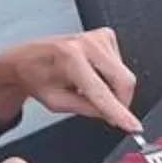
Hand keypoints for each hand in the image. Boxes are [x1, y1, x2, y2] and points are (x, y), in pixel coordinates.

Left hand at [0, 30, 139, 132]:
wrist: (27, 59)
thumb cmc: (36, 77)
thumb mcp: (57, 103)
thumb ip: (88, 109)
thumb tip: (112, 115)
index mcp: (70, 58)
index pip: (103, 93)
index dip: (120, 113)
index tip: (134, 126)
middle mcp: (86, 43)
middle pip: (124, 80)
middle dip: (120, 102)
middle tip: (107, 113)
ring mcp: (98, 37)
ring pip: (124, 75)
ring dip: (113, 89)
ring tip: (87, 88)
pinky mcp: (105, 36)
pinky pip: (121, 65)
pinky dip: (111, 77)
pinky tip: (92, 76)